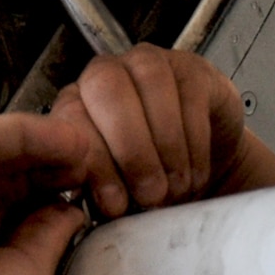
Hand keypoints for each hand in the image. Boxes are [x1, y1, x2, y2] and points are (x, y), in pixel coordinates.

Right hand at [0, 114, 90, 274]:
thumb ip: (45, 240)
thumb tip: (66, 212)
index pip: (4, 214)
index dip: (44, 200)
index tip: (80, 198)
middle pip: (0, 179)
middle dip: (47, 170)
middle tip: (88, 168)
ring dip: (44, 145)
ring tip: (85, 149)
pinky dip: (32, 132)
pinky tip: (68, 140)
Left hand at [50, 44, 274, 217]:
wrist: (203, 164)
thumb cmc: (150, 179)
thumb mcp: (119, 192)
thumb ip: (101, 193)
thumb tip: (104, 209)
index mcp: (75, 104)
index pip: (71, 118)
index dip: (94, 163)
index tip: (114, 206)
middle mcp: (106, 76)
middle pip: (105, 88)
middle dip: (130, 148)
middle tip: (150, 197)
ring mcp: (149, 65)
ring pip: (150, 83)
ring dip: (165, 145)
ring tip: (176, 188)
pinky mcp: (192, 69)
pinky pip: (190, 95)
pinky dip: (194, 141)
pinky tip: (195, 173)